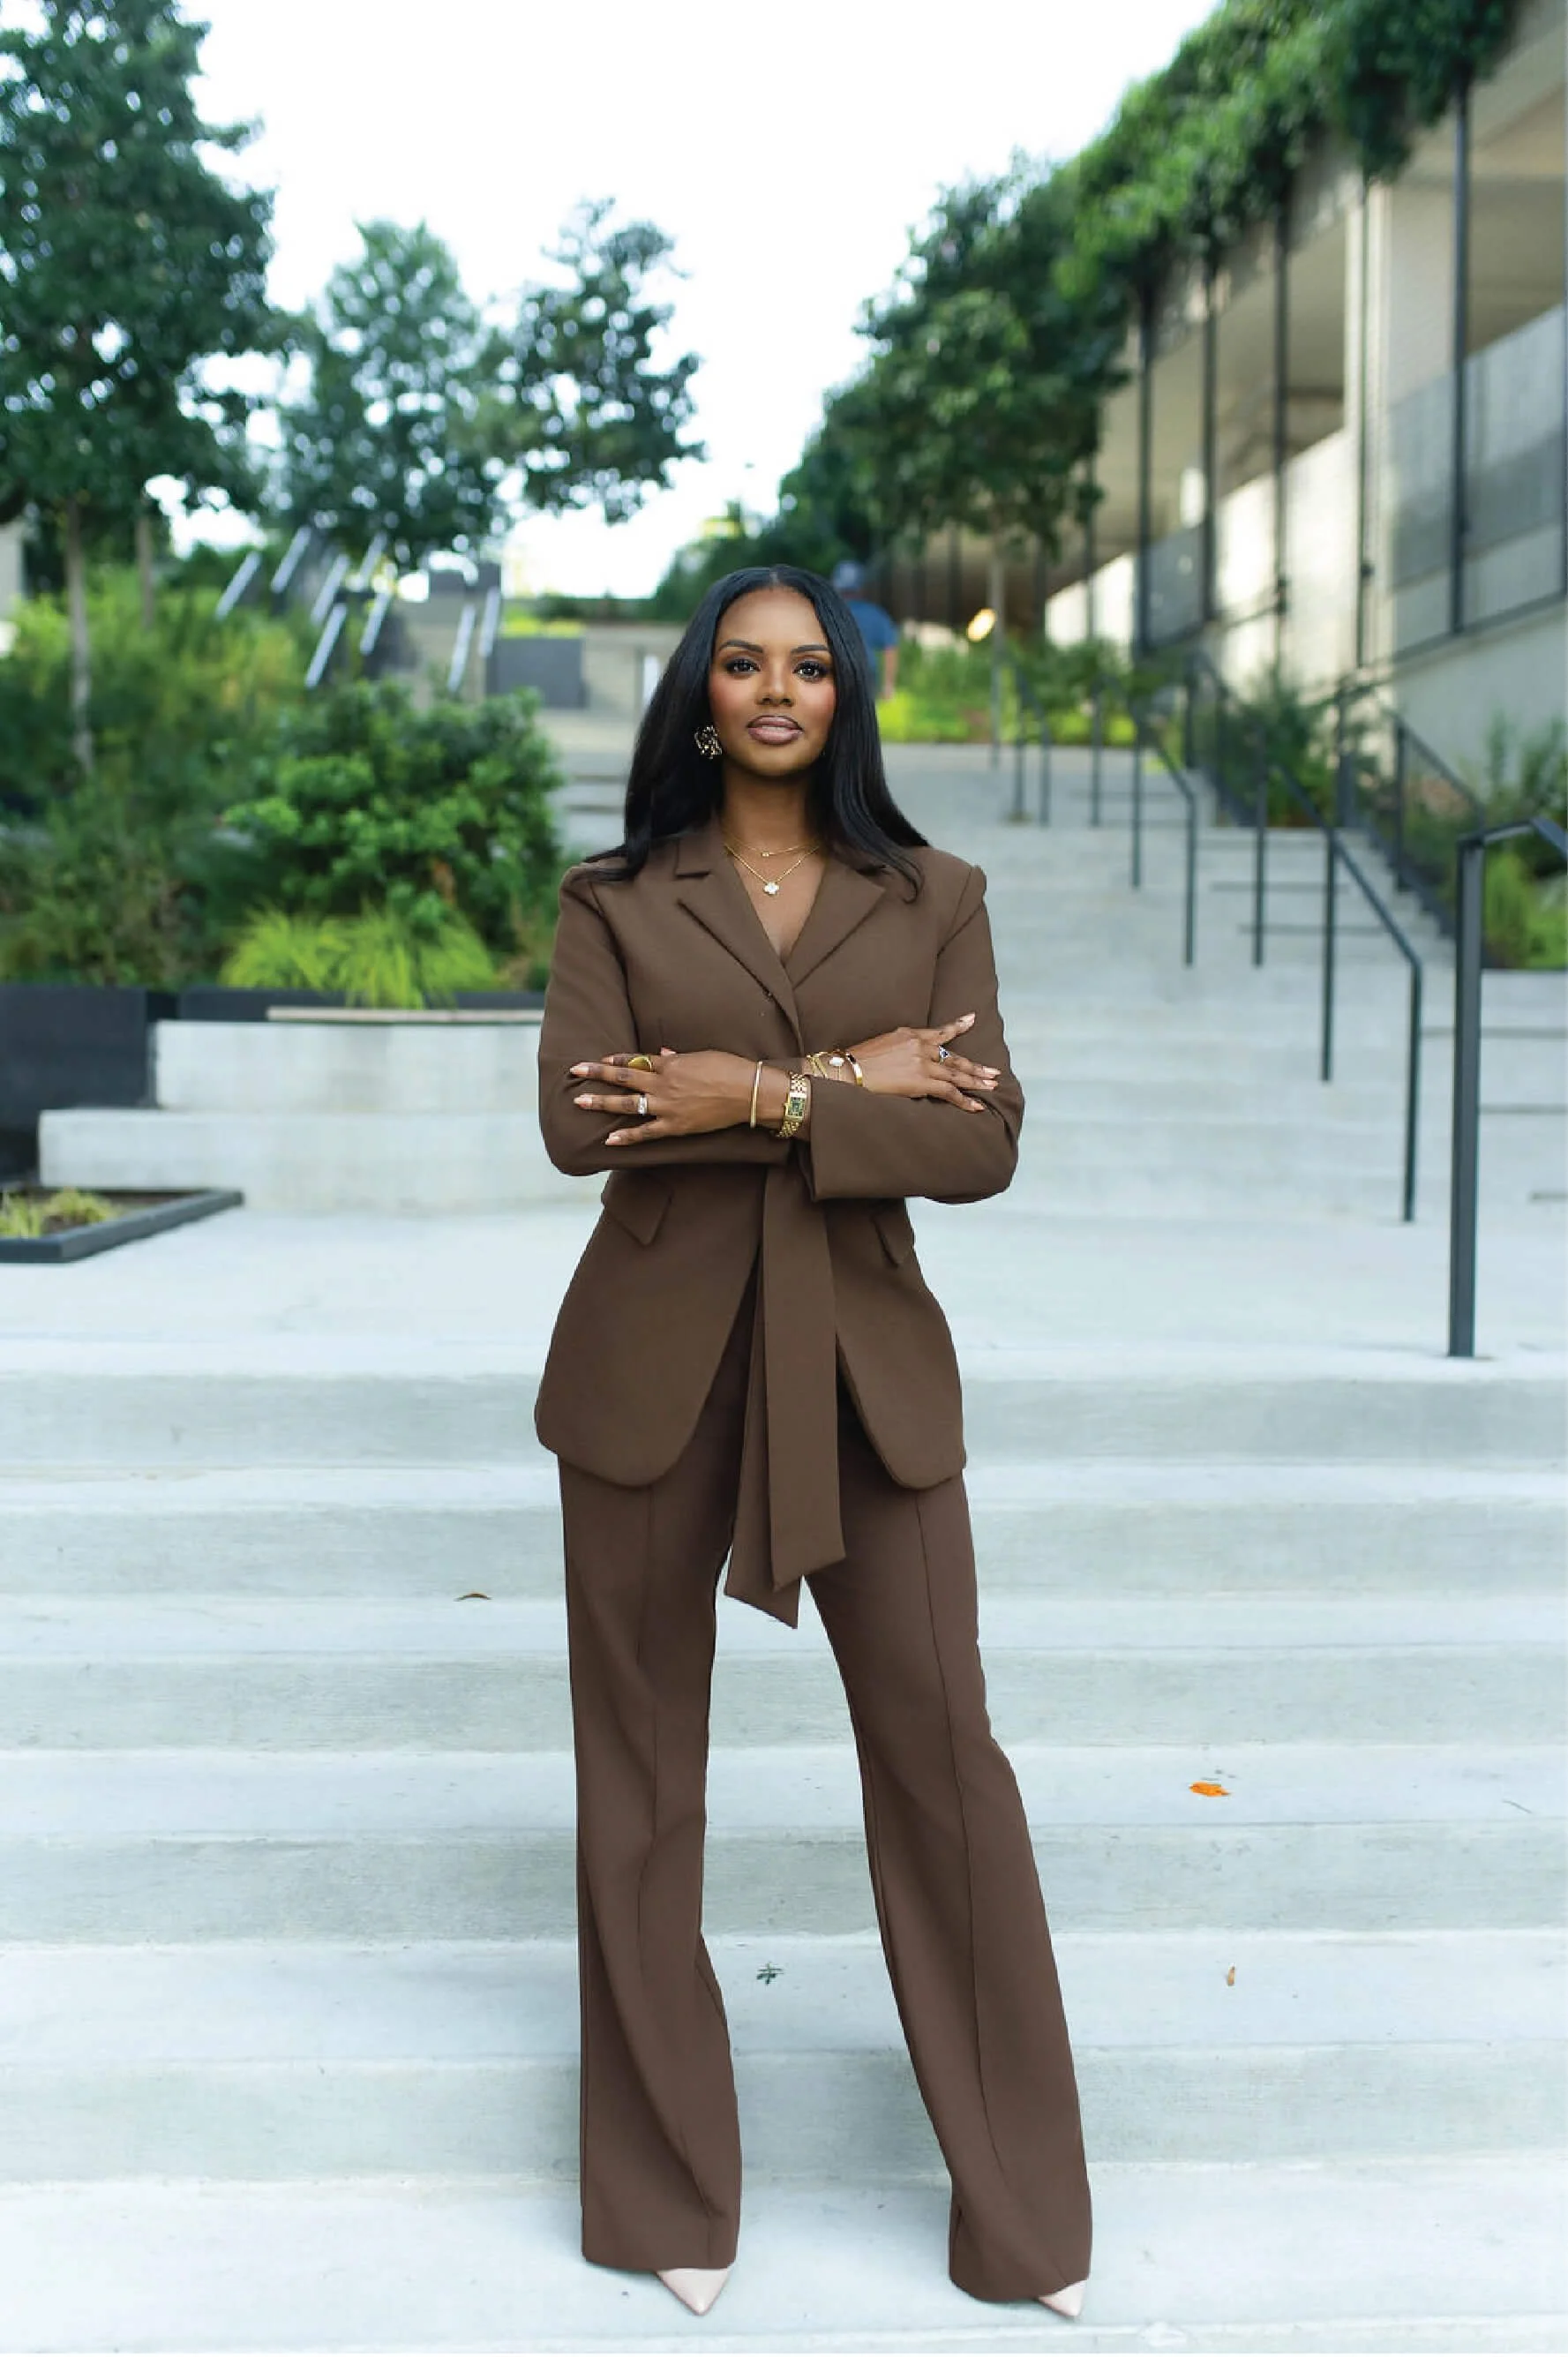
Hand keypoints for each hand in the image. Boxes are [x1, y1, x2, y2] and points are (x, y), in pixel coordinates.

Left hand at [569, 1049, 754, 1144]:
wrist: (749, 1092)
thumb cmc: (730, 1069)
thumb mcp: (702, 1056)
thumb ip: (679, 1057)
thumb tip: (664, 1053)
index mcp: (670, 1064)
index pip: (636, 1059)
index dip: (616, 1059)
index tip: (600, 1059)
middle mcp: (663, 1083)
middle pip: (624, 1077)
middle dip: (597, 1074)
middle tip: (574, 1071)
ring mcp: (667, 1106)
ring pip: (627, 1104)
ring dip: (602, 1102)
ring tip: (580, 1102)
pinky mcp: (676, 1126)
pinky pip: (646, 1132)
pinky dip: (627, 1137)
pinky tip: (609, 1139)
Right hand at [843, 1013, 998, 1111]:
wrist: (847, 1070)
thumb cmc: (856, 1061)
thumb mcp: (882, 1043)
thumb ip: (899, 1046)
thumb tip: (906, 1058)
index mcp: (910, 1034)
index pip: (939, 1032)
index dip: (958, 1027)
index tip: (971, 1020)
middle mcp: (920, 1046)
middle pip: (954, 1056)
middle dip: (975, 1066)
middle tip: (993, 1071)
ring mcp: (922, 1063)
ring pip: (956, 1073)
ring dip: (976, 1081)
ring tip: (991, 1085)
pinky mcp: (921, 1081)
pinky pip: (949, 1092)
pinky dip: (964, 1100)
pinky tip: (976, 1106)